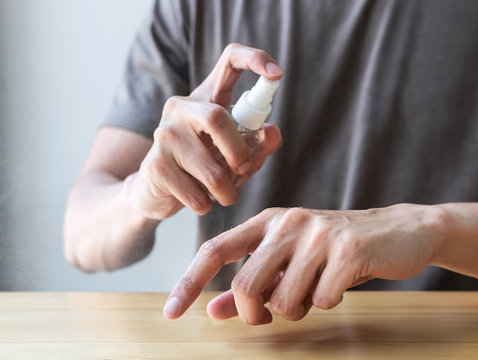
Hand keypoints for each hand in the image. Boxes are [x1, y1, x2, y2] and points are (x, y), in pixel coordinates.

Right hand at [123, 44, 282, 219]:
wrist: (154, 191)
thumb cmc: (201, 166)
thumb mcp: (234, 154)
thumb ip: (257, 145)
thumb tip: (273, 133)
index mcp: (206, 98)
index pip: (229, 60)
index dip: (255, 59)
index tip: (277, 74)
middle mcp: (181, 107)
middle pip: (217, 118)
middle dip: (239, 153)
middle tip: (243, 169)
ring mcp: (164, 135)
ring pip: (212, 171)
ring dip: (227, 192)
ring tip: (224, 194)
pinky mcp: (155, 165)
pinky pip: (196, 195)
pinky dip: (207, 205)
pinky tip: (199, 199)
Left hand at [163, 205, 446, 324]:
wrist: (399, 231)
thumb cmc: (336, 249)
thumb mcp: (292, 262)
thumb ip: (253, 284)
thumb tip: (214, 311)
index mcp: (268, 221)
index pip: (216, 249)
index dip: (189, 281)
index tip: (171, 312)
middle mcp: (288, 222)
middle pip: (246, 284)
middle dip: (256, 313)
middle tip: (272, 315)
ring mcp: (319, 234)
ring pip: (284, 299)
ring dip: (297, 310)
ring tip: (314, 291)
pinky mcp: (349, 250)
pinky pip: (322, 300)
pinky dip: (327, 303)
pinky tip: (340, 284)